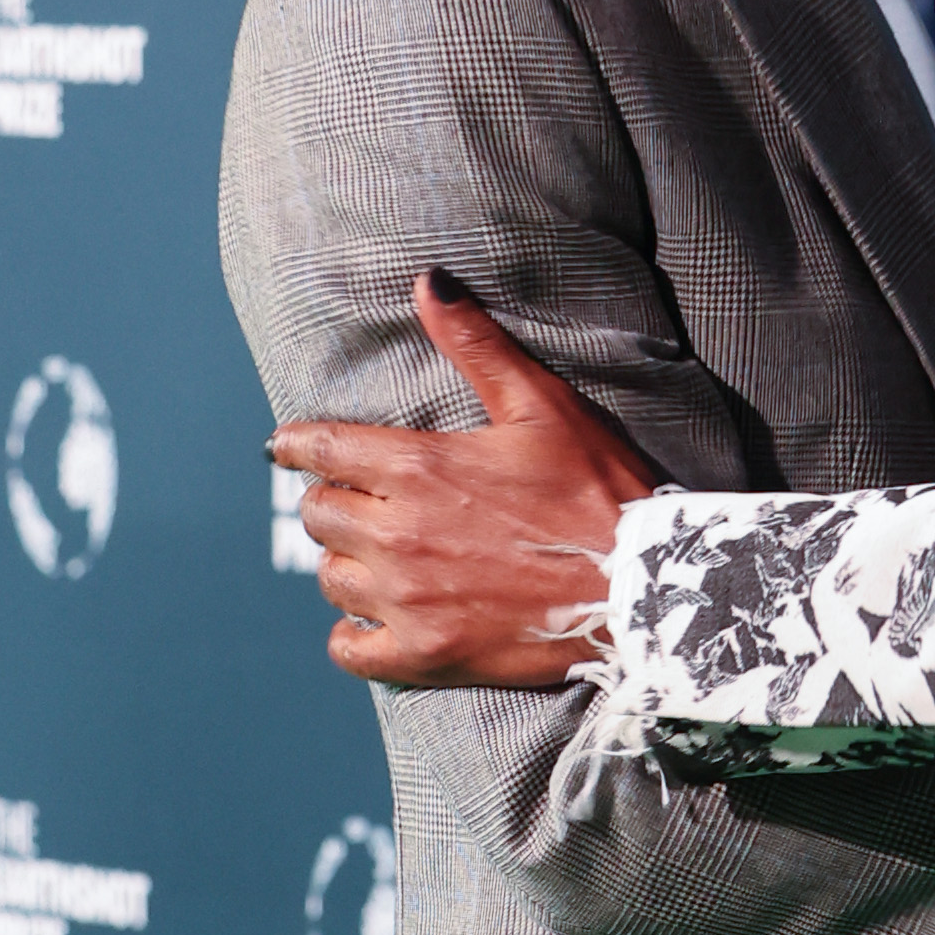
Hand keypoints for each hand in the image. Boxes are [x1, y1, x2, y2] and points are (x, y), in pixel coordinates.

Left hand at [268, 273, 656, 687]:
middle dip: (335, 503)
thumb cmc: (600, 492)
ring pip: (332, 578)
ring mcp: (409, 599)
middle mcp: (398, 533)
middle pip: (318, 514)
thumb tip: (428, 281)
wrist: (645, 590)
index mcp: (418, 466)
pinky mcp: (427, 653)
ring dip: (349, 566)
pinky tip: (377, 622)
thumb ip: (477, 345)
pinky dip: (354, 636)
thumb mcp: (543, 407)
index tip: (289, 448)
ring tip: (382, 562)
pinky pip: (351, 649)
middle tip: (365, 506)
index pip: (317, 448)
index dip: (297, 445)